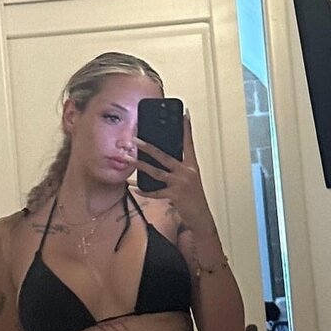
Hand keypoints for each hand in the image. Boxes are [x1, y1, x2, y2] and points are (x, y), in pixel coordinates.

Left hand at [132, 111, 212, 231]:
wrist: (201, 216)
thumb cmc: (194, 197)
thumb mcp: (190, 179)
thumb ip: (179, 169)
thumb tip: (162, 160)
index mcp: (192, 165)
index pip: (189, 143)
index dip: (187, 129)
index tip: (184, 114)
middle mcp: (186, 172)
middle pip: (164, 156)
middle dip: (148, 147)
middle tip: (136, 139)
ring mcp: (180, 183)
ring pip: (156, 172)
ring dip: (140, 165)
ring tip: (129, 159)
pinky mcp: (175, 195)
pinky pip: (155, 192)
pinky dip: (144, 190)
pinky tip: (134, 187)